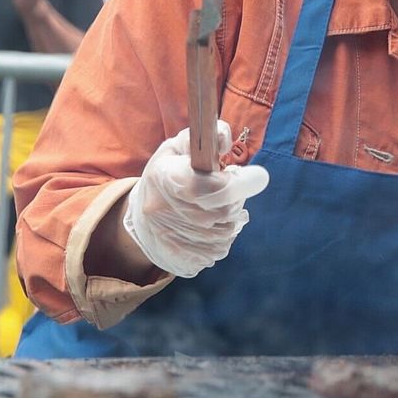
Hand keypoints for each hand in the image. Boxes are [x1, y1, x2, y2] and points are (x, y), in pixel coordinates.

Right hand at [122, 122, 271, 276]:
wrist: (140, 219)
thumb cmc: (166, 176)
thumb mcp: (178, 148)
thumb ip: (207, 136)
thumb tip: (225, 142)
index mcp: (166, 177)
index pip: (216, 187)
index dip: (242, 182)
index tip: (256, 175)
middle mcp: (166, 211)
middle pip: (225, 211)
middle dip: (237, 199)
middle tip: (233, 190)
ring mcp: (174, 240)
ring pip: (227, 232)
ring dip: (232, 219)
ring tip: (220, 207)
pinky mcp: (183, 260)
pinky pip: (219, 250)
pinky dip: (223, 237)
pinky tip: (211, 227)